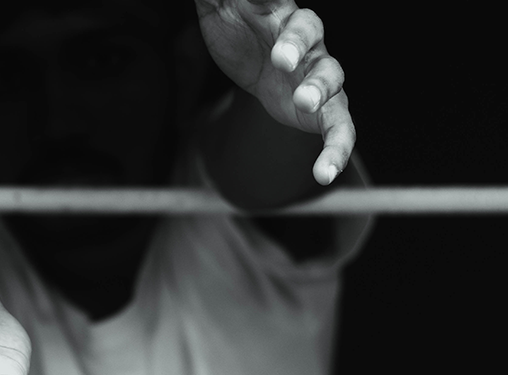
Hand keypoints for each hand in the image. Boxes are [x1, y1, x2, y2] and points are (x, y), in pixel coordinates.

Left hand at [196, 0, 352, 184]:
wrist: (251, 53)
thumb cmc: (237, 23)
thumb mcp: (219, 6)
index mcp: (276, 8)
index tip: (259, 1)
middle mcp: (305, 37)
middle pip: (309, 32)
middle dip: (297, 45)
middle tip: (281, 59)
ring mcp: (316, 72)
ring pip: (330, 75)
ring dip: (319, 87)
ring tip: (304, 102)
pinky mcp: (321, 109)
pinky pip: (339, 128)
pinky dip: (335, 151)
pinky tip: (324, 174)